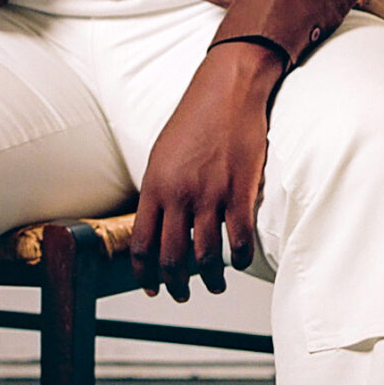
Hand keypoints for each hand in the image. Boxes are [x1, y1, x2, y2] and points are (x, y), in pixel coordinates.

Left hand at [131, 41, 284, 303]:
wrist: (228, 90)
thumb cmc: (195, 119)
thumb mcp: (161, 155)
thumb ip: (158, 192)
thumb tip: (156, 225)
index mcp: (155, 187)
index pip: (142, 245)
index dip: (144, 274)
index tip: (150, 288)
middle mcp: (179, 195)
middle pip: (172, 258)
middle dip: (175, 285)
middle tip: (181, 294)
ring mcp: (211, 194)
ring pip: (206, 256)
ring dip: (210, 279)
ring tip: (214, 284)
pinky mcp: (241, 191)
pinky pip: (239, 240)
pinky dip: (240, 260)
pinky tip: (240, 263)